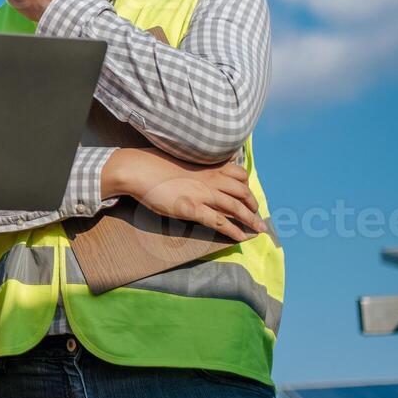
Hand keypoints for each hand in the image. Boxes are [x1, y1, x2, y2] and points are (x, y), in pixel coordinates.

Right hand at [102, 147, 268, 242]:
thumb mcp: (179, 159)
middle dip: (253, 204)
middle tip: (256, 213)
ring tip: (260, 229)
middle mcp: (210, 180)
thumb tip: (198, 168)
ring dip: (252, 219)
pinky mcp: (192, 209)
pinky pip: (220, 222)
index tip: (248, 192)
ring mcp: (202, 195)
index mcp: (207, 167)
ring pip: (237, 207)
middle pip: (243, 191)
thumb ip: (195, 165)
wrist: (138, 169)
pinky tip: (242, 238)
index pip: (238, 173)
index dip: (247, 184)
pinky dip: (234, 231)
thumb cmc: (152, 162)